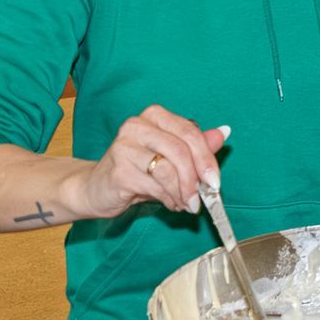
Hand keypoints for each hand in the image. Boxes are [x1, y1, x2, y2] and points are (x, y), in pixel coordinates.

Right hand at [72, 107, 228, 218]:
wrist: (95, 189)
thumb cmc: (138, 171)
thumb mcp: (171, 156)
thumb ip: (197, 146)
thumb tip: (223, 133)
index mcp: (154, 116)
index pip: (189, 132)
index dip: (207, 158)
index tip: (215, 181)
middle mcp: (136, 126)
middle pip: (181, 150)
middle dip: (196, 178)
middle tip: (203, 198)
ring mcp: (124, 147)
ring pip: (169, 170)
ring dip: (183, 192)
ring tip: (185, 203)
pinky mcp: (118, 171)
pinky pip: (155, 186)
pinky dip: (169, 198)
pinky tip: (171, 203)